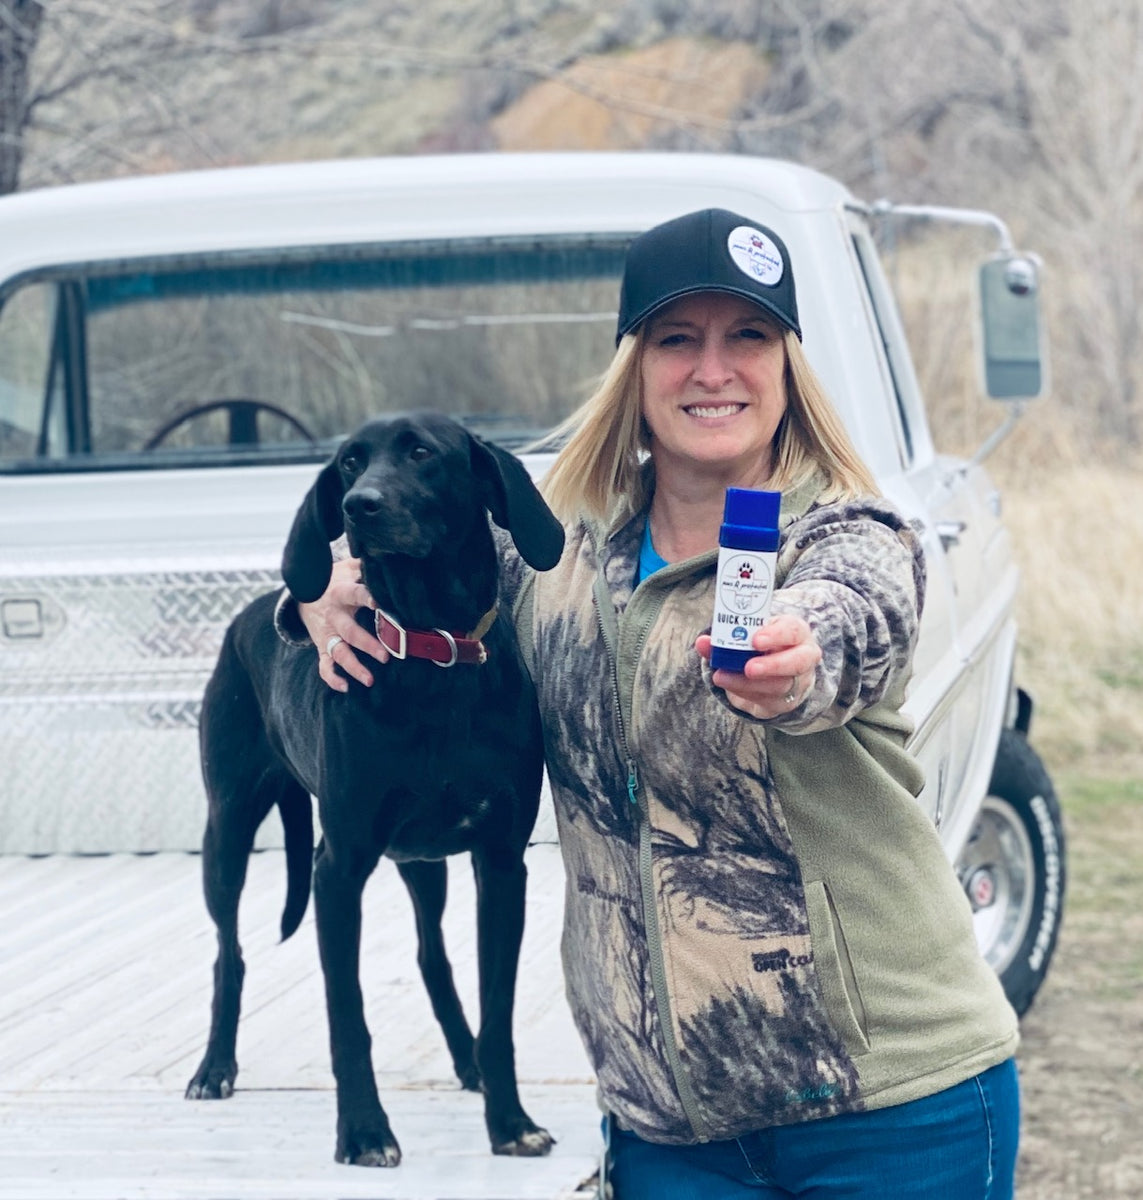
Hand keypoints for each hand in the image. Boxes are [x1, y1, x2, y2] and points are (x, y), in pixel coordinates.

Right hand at [298, 557, 389, 691]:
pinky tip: (345, 687)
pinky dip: (332, 678)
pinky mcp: (322, 646)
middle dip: (367, 644)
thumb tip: (387, 557)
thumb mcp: (347, 568)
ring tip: (369, 680)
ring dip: (354, 667)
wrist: (303, 593)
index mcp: (341, 594)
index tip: (379, 603)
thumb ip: (365, 566)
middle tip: (386, 655)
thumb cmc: (335, 580)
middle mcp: (334, 616)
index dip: (367, 598)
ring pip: (338, 653)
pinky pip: (324, 665)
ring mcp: (327, 634)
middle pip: (350, 632)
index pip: (356, 595)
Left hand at [695, 614, 821, 719]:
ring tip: (722, 677)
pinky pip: (767, 701)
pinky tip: (729, 686)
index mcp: (796, 632)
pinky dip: (744, 693)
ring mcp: (798, 681)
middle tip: (748, 668)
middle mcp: (804, 656)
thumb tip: (702, 642)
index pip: (793, 630)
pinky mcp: (786, 701)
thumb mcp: (749, 635)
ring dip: (748, 683)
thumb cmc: (761, 645)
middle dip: (772, 665)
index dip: (776, 635)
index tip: (755, 640)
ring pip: (779, 686)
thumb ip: (725, 637)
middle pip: (797, 662)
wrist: (775, 669)